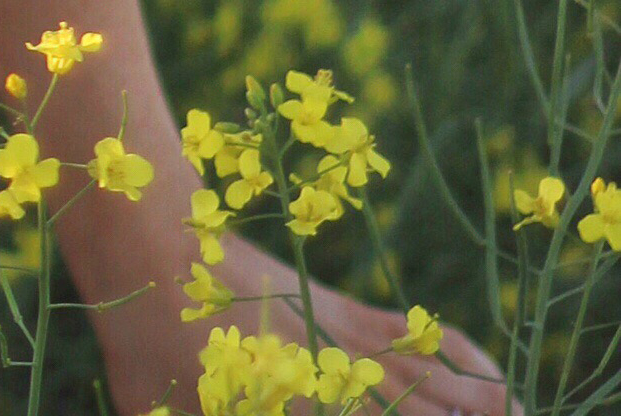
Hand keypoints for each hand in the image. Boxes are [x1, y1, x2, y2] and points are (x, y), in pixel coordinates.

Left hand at [91, 228, 510, 415]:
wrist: (147, 239)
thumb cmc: (139, 339)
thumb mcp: (153, 412)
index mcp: (301, 409)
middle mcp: (341, 384)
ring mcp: (352, 342)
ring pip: (452, 393)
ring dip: (489, 412)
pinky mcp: (350, 311)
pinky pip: (431, 340)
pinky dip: (473, 367)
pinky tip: (498, 392)